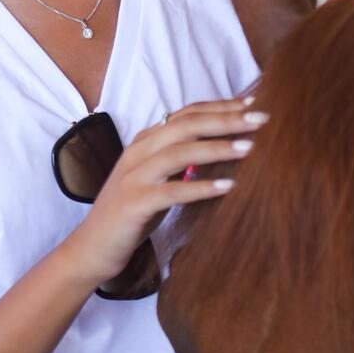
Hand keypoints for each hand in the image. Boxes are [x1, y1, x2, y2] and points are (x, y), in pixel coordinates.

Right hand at [66, 97, 264, 287]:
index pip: (186, 114)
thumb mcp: (158, 180)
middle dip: (226, 120)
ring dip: (217, 148)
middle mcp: (138, 152)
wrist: (92, 248)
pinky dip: (201, 187)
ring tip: (250, 148)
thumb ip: (181, 162)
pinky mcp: (134, 203)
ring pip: (179, 152)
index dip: (220, 106)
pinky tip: (228, 187)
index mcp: (145, 142)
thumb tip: (222, 149)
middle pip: (186, 125)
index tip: (253, 104)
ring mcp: (134, 177)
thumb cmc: (132, 215)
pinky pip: (172, 191)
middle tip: (261, 119)